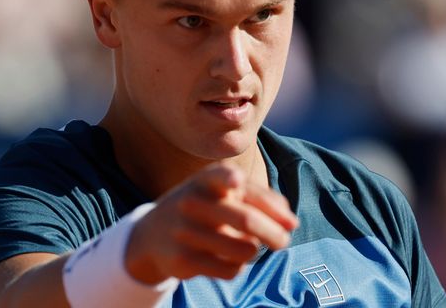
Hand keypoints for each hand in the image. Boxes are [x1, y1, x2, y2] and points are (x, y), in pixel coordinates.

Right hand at [124, 163, 298, 283]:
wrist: (154, 233)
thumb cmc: (204, 206)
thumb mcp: (223, 193)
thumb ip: (261, 199)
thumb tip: (291, 222)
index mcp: (206, 180)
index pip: (219, 176)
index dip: (229, 179)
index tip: (237, 182)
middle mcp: (192, 202)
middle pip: (245, 220)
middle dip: (274, 233)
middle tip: (284, 241)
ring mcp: (185, 232)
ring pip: (244, 249)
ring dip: (254, 250)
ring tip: (246, 246)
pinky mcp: (184, 260)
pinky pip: (231, 269)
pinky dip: (238, 266)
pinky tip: (226, 258)